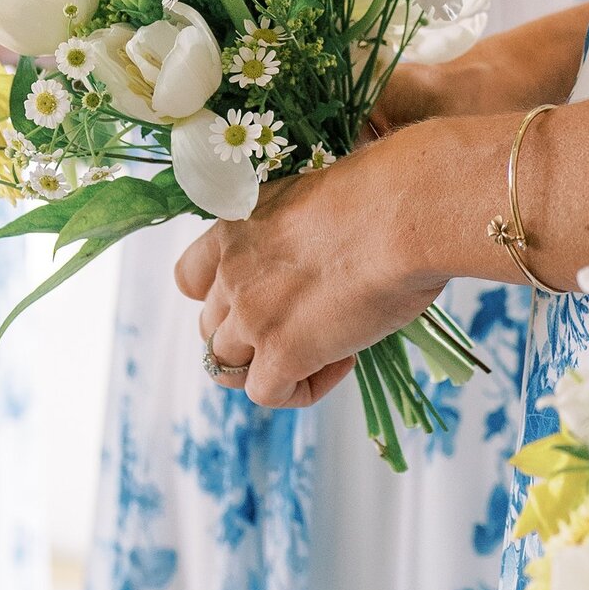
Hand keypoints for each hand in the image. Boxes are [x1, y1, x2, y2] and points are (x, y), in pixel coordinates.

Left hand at [175, 137, 446, 409]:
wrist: (400, 213)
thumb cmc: (377, 196)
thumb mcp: (311, 201)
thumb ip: (290, 236)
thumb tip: (312, 261)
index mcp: (234, 228)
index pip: (188, 278)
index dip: (218, 297)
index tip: (257, 297)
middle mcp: (231, 272)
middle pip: (209, 327)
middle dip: (250, 334)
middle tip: (306, 321)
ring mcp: (251, 315)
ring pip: (225, 365)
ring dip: (268, 365)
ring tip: (325, 346)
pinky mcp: (281, 352)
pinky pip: (267, 393)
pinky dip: (301, 388)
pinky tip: (342, 359)